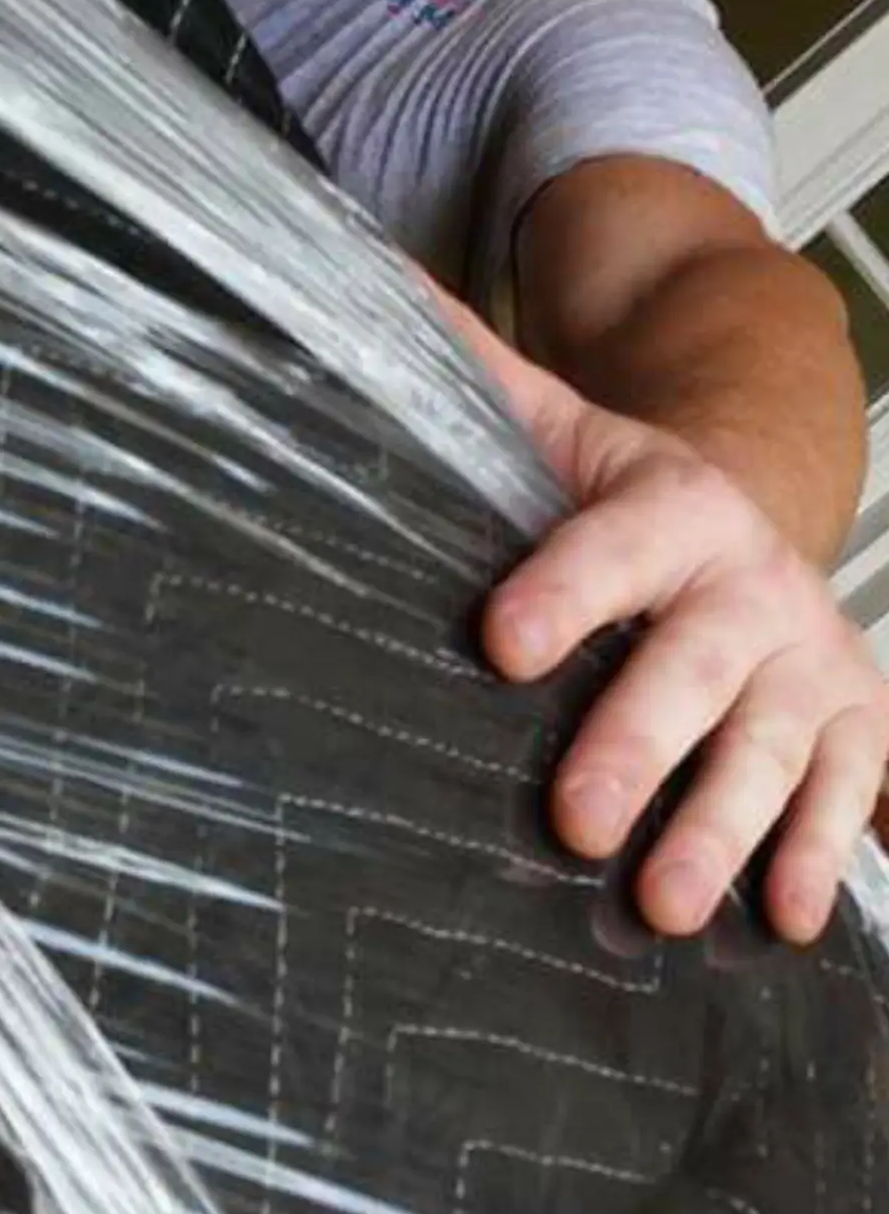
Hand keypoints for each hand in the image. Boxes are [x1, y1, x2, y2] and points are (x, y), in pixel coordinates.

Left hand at [450, 299, 888, 943]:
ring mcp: (812, 659)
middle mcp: (752, 582)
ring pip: (776, 747)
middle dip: (639, 743)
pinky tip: (787, 921)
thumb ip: (478, 379)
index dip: (563, 591)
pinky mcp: (858, 725)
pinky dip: (824, 856)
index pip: (611, 547)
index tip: (500, 643)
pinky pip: (850, 794)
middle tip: (574, 820)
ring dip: (725, 828)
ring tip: (660, 904)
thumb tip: (372, 292)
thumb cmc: (630, 497)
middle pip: (697, 666)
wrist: (756, 510)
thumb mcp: (562, 427)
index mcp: (672, 505)